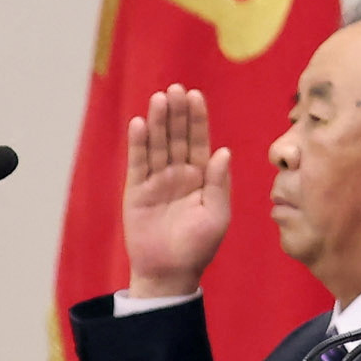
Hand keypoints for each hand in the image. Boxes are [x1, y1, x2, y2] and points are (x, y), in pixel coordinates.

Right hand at [118, 86, 233, 297]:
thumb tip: (224, 152)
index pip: (199, 142)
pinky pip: (138, 163)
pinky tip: (139, 124)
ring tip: (158, 99)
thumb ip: (219, 183)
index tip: (195, 95)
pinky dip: (138, 144)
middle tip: (175, 88)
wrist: (170, 272)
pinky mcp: (136, 191)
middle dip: (176, 113)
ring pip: (157, 145)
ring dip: (157, 122)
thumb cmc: (198, 246)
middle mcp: (178, 174)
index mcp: (201, 178)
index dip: (197, 119)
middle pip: (176, 137)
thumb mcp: (217, 215)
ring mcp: (156, 181)